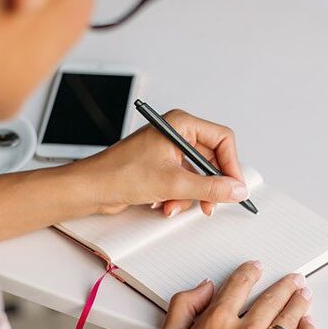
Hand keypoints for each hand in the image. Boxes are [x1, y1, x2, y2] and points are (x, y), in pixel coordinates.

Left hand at [69, 109, 248, 216]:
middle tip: (211, 203)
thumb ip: (210, 187)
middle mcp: (177, 134)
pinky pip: (185, 182)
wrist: (91, 188)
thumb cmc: (119, 174)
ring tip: (174, 204)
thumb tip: (237, 190)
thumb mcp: (173, 183)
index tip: (235, 187)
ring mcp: (170, 151)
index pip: (222, 139)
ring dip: (191, 195)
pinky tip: (165, 204)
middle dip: (208, 185)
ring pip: (199, 175)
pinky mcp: (163, 167)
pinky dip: (179, 196)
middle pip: (212, 160)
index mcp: (181, 124)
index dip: (231, 165)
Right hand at [155, 261, 314, 328]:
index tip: (256, 268)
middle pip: (271, 299)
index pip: (239, 285)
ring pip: (288, 319)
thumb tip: (202, 289)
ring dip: (298, 303)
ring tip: (303, 295)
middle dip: (284, 286)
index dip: (250, 272)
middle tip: (292, 280)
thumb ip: (183, 307)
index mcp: (217, 322)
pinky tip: (308, 326)